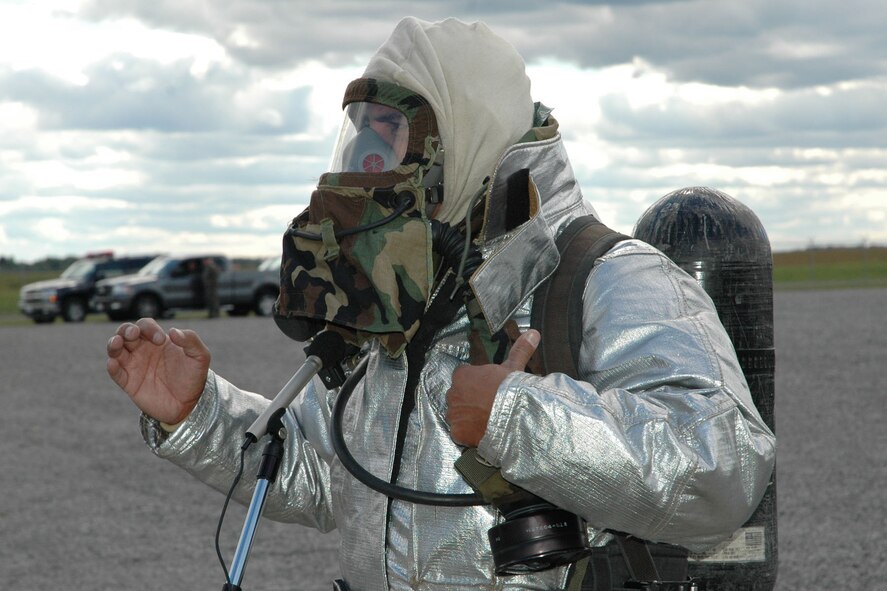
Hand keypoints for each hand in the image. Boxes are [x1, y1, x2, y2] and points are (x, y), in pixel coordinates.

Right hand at [106, 318, 210, 424]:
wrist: (189, 403)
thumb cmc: (193, 377)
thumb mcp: (200, 357)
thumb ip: (191, 340)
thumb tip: (173, 331)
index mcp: (157, 340)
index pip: (145, 325)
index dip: (149, 328)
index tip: (161, 340)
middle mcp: (142, 350)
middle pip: (125, 333)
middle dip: (126, 330)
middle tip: (133, 334)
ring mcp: (134, 366)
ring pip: (115, 350)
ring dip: (113, 344)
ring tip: (117, 342)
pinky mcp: (129, 383)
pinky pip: (116, 373)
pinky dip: (112, 367)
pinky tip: (113, 363)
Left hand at [446, 329, 540, 446]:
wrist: (514, 418)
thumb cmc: (511, 390)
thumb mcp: (514, 367)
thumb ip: (519, 350)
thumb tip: (533, 333)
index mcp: (462, 375)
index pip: (463, 376)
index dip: (475, 382)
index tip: (486, 387)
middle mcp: (452, 393)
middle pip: (457, 395)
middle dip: (468, 399)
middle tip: (486, 404)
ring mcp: (453, 414)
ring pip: (456, 414)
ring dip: (466, 416)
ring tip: (484, 419)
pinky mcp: (456, 432)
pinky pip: (458, 432)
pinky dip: (466, 433)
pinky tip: (480, 431)